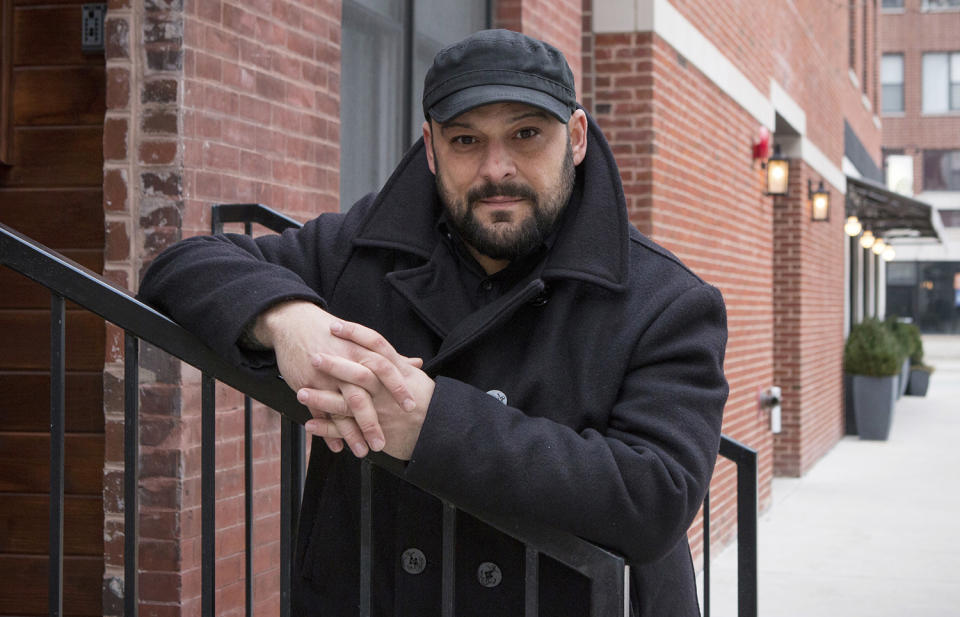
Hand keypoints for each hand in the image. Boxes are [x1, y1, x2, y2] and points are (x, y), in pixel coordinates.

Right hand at [252, 301, 421, 455]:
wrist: (294, 323)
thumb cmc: (333, 333)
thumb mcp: (361, 340)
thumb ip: (391, 357)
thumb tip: (417, 363)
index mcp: (361, 351)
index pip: (385, 369)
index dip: (398, 388)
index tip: (410, 407)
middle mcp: (344, 365)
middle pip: (360, 396)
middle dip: (371, 423)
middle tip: (382, 444)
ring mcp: (324, 376)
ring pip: (339, 408)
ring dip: (350, 433)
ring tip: (362, 451)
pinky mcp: (306, 384)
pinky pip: (318, 412)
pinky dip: (327, 430)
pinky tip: (338, 446)